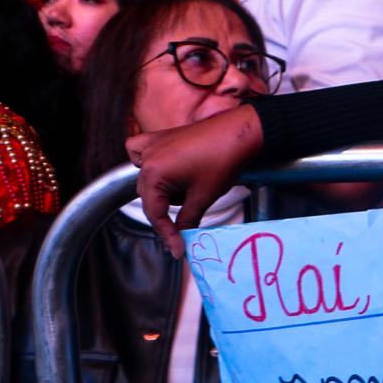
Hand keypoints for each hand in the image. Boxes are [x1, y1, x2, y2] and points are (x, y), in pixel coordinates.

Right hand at [127, 105, 264, 257]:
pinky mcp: (159, 137)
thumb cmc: (224, 160)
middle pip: (150, 196)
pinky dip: (149, 164)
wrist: (240, 132)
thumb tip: (181, 237)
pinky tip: (166, 168)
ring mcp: (151, 145)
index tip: (178, 249)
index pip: (155, 213)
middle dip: (169, 209)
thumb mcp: (204, 197)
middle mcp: (147, 158)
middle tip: (190, 219)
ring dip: (165, 188)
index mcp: (154, 174)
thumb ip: (187, 220)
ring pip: (148, 178)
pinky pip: (141, 152)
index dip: (168, 234)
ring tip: (193, 184)